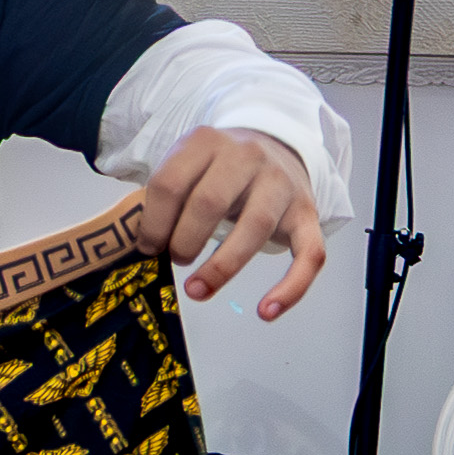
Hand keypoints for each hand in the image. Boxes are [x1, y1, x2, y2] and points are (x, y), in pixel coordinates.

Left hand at [138, 129, 326, 319]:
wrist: (275, 144)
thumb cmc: (218, 170)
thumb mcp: (188, 167)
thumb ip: (165, 199)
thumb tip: (143, 250)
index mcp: (206, 142)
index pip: (169, 183)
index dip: (153, 223)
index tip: (149, 249)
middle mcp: (247, 156)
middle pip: (210, 202)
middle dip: (184, 241)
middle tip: (177, 260)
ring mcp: (281, 183)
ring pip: (255, 227)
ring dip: (222, 267)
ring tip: (198, 290)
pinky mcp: (307, 212)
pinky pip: (309, 252)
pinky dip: (291, 286)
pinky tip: (267, 312)